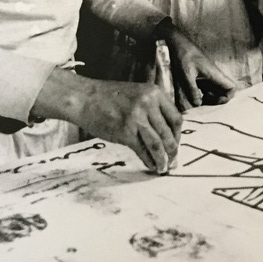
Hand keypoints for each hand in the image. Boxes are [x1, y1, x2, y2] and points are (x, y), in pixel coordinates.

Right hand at [34, 69, 181, 174]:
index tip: (175, 144)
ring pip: (158, 144)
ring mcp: (137, 118)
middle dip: (173, 151)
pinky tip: (151, 166)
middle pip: (169, 133)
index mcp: (155, 93)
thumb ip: (152, 108)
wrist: (84, 98)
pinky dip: (149, 160)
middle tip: (174, 162)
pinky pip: (142, 150)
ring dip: (163, 160)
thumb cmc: (109, 97)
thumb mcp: (137, 94)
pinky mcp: (125, 131)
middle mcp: (149, 104)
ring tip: (164, 168)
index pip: (176, 118)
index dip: (178, 135)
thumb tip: (166, 132)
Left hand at [163, 25, 236, 108]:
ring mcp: (209, 77)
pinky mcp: (202, 77)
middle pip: (225, 92)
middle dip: (217, 101)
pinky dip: (203, 95)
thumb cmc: (184, 56)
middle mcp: (215, 76)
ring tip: (198, 101)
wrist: (178, 44)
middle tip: (204, 103)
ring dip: (210, 99)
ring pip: (216, 91)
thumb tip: (198, 104)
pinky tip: (193, 96)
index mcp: (215, 74)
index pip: (232, 88)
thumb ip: (192, 90)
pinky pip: (208, 89)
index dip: (226, 98)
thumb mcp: (186, 75)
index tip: (213, 100)